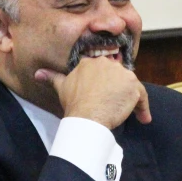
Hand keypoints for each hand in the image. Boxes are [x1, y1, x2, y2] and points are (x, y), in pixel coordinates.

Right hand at [34, 57, 150, 128]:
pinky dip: (143, 107)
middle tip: (114, 105)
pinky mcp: (133, 86)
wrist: (87, 116)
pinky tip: (143, 118)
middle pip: (118, 76)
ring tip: (127, 114)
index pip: (104, 70)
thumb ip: (52, 77)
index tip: (104, 95)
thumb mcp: (61, 87)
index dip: (105, 84)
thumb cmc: (74, 103)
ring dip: (131, 100)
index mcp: (92, 62)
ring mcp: (122, 74)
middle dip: (118, 90)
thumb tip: (38, 73)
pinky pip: (142, 97)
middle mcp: (108, 64)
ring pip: (131, 86)